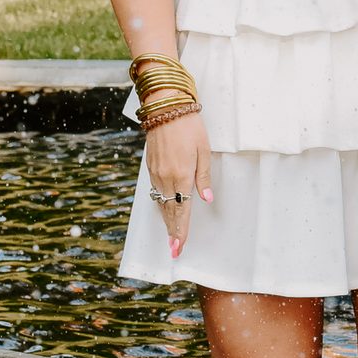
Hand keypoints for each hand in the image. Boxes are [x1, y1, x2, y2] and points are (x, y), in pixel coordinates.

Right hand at [145, 110, 212, 262]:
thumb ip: (204, 177)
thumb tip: (206, 200)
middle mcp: (166, 177)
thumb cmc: (190, 126)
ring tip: (171, 235)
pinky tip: (164, 209)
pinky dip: (160, 204)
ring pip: (161, 203)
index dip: (181, 230)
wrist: (166, 108)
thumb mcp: (204, 150)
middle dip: (172, 231)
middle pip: (169, 211)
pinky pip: (155, 191)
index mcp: (182, 175)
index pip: (182, 210)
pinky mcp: (151, 167)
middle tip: (174, 249)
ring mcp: (156, 173)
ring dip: (166, 219)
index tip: (179, 247)